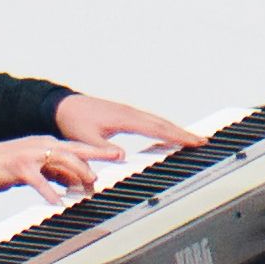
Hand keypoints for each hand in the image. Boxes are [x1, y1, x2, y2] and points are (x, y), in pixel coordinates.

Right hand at [0, 134, 116, 204]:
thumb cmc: (9, 167)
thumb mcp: (37, 167)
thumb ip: (56, 172)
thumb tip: (76, 183)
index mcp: (47, 144)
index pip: (77, 146)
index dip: (98, 150)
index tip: (117, 154)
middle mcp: (42, 145)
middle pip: (75, 150)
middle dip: (97, 155)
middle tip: (115, 159)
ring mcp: (31, 155)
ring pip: (61, 161)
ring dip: (77, 173)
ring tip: (89, 185)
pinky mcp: (20, 169)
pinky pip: (40, 181)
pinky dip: (50, 192)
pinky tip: (58, 202)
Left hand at [56, 92, 196, 150]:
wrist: (62, 106)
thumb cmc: (73, 121)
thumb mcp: (85, 138)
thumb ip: (102, 148)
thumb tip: (122, 156)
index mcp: (124, 118)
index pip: (156, 128)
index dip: (176, 135)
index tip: (193, 141)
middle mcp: (130, 113)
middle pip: (162, 123)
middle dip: (183, 132)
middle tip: (202, 141)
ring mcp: (128, 112)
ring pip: (157, 121)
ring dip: (175, 129)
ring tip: (191, 139)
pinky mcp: (124, 115)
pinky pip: (149, 121)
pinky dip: (162, 127)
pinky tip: (167, 134)